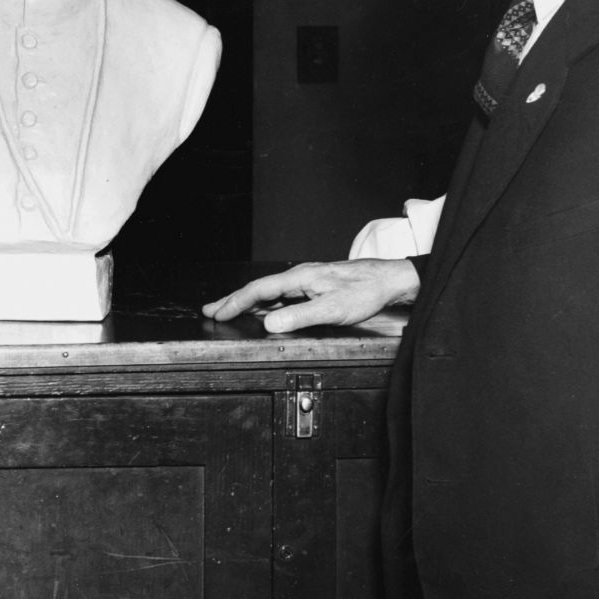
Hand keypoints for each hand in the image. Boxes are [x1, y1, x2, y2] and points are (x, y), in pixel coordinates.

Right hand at [201, 258, 420, 332]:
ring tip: (227, 311)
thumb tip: (269, 323)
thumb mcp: (333, 309)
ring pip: (268, 292)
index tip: (217, 313)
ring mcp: (306, 280)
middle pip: (258, 288)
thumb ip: (299, 317)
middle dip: (232, 300)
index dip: (235, 302)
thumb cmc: (365, 291)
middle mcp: (299, 275)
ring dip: (247, 302)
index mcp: (299, 277)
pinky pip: (281, 295)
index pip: (258, 290)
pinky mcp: (313, 286)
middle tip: (210, 310)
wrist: (387, 280)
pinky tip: (263, 311)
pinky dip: (264, 303)